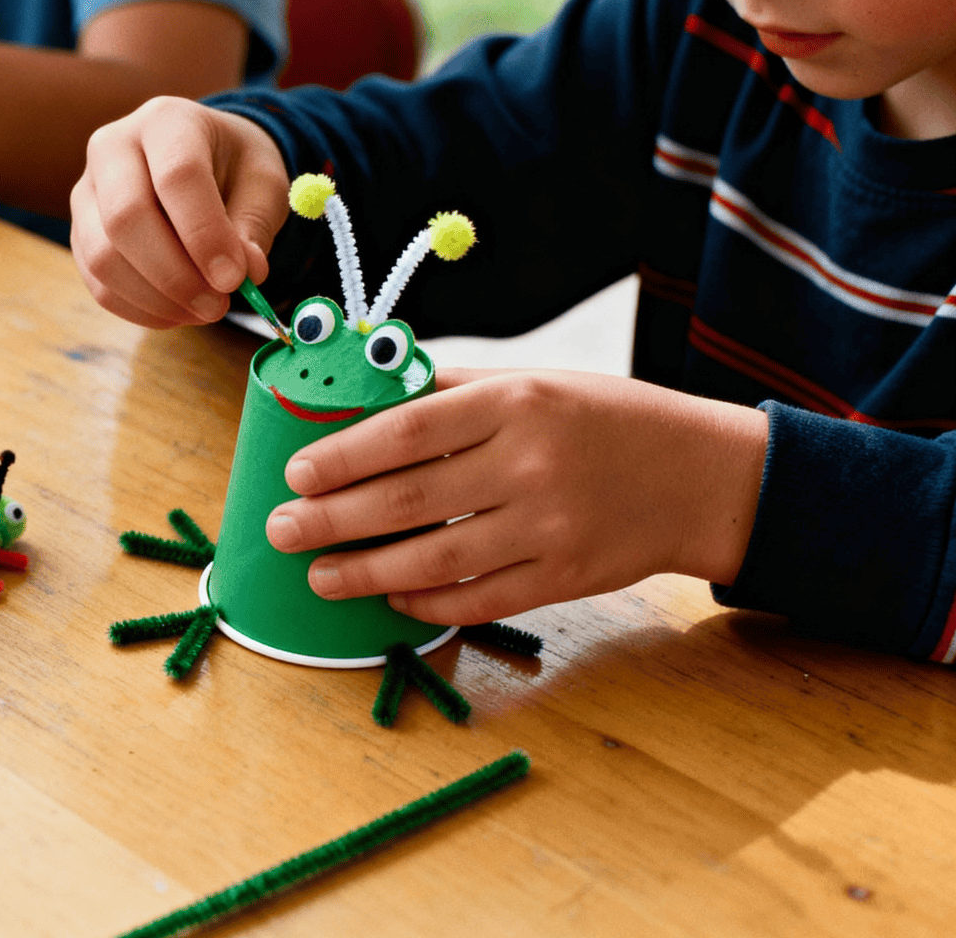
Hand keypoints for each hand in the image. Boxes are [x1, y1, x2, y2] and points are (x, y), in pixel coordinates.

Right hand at [69, 98, 289, 328]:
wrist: (200, 162)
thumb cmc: (235, 168)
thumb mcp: (263, 185)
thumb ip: (254, 226)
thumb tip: (245, 274)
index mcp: (167, 120)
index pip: (176, 176)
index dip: (205, 233)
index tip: (235, 279)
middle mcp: (113, 147)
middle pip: (125, 217)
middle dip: (174, 275)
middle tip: (218, 306)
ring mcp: (87, 191)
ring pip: (103, 257)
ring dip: (156, 299)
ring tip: (203, 311)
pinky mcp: (79, 232)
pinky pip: (97, 282)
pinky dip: (139, 309)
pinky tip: (177, 312)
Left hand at [263, 367, 768, 623]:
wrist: (701, 474)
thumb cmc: (602, 419)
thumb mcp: (533, 382)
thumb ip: (452, 392)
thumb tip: (364, 402)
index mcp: (515, 401)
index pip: (408, 431)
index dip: (343, 456)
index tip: (295, 473)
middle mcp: (529, 463)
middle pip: (409, 499)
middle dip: (332, 520)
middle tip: (281, 531)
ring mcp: (549, 526)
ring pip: (436, 558)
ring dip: (365, 571)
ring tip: (319, 576)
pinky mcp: (566, 576)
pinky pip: (479, 598)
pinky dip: (427, 601)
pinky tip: (389, 595)